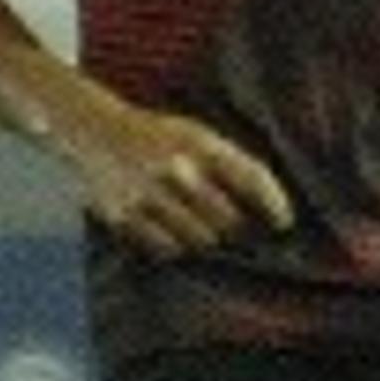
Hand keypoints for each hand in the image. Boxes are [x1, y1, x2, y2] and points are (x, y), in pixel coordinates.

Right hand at [69, 98, 294, 260]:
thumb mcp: (196, 134)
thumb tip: (268, 208)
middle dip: (235, 226)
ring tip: (196, 223)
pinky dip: (175, 244)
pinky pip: (168, 248)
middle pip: (229, 221)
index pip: (252, 178)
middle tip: (233, 225)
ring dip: (205, 237)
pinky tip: (171, 227)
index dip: (275, 204)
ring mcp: (150, 196)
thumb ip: (229, 164)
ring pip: (200, 240)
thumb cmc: (156, 136)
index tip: (284, 223)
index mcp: (199, 144)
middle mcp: (177, 171)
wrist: (95, 132)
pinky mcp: (127, 217)